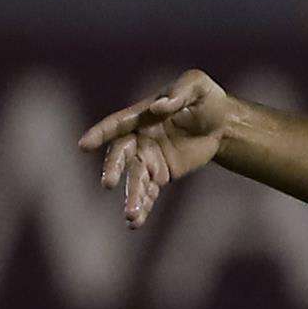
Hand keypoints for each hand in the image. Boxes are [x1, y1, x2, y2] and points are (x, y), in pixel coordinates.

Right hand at [77, 69, 231, 228]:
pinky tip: (135, 223)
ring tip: (131, 216)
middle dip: (114, 169)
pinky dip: (143, 206)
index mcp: (141, 115)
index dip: (100, 134)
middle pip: (121, 155)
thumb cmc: (206, 98)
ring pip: (134, 179)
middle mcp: (139, 138)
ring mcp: (148, 158)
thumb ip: (179, 93)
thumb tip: (160, 107)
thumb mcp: (197, 86)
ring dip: (131, 197)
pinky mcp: (161, 174)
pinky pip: (149, 191)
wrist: (224, 123)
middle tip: (109, 183)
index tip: (84, 145)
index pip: (117, 124)